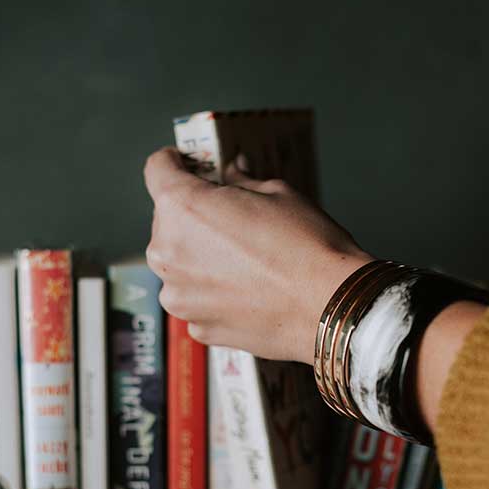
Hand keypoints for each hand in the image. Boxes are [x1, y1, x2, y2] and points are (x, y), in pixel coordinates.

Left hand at [143, 147, 372, 362]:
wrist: (331, 307)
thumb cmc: (307, 247)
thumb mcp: (277, 193)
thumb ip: (242, 182)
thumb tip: (233, 173)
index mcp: (183, 207)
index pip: (157, 169)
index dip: (173, 162)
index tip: (186, 164)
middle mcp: (168, 252)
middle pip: (168, 220)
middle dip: (194, 215)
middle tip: (232, 218)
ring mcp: (179, 296)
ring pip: (180, 264)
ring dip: (200, 257)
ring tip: (245, 261)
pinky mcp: (198, 326)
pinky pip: (197, 299)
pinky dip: (214, 292)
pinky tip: (249, 291)